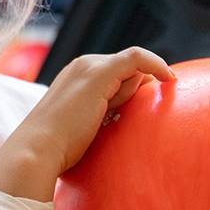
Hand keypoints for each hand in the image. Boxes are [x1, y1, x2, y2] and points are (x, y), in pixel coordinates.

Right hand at [0, 47, 175, 201]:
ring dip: (136, 92)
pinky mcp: (98, 73)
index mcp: (75, 78)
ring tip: (126, 118)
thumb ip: (100, 118)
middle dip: (134, 92)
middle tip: (131, 120)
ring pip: (131, 67)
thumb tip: (125, 117)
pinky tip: (170, 79)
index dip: (132, 88)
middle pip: (125, 69)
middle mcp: (81, 66)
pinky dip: (156, 64)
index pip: (115, 74)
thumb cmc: (57, 150)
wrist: (38, 150)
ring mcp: (89, 67)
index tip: (146, 106)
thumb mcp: (83, 129)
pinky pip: (136, 59)